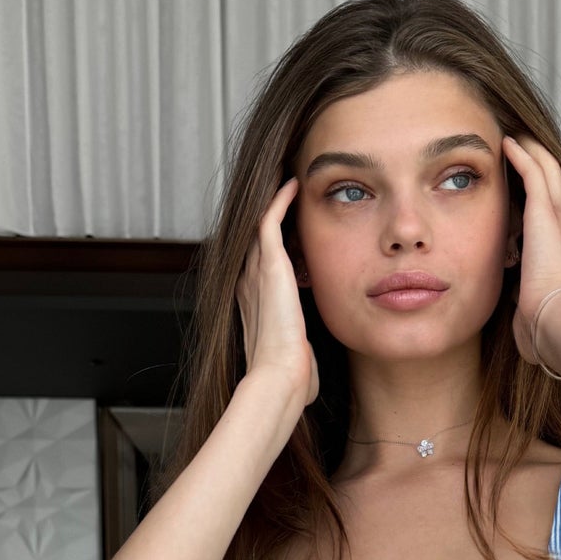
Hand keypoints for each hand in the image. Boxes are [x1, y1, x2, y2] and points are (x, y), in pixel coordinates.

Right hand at [236, 176, 318, 410]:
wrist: (280, 379)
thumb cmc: (291, 379)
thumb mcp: (298, 360)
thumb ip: (302, 355)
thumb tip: (312, 371)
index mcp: (254, 305)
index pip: (259, 265)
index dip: (271, 245)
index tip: (287, 231)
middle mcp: (249, 284)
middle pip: (255, 239)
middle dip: (269, 216)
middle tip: (285, 192)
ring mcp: (256, 273)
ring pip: (260, 223)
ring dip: (273, 202)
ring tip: (287, 180)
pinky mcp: (268, 265)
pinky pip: (269, 220)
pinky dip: (280, 200)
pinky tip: (292, 184)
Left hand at [502, 132, 560, 371]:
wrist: (556, 322)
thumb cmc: (545, 325)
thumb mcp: (531, 307)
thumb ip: (523, 300)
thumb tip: (515, 309)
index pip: (551, 212)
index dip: (538, 193)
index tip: (521, 183)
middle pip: (553, 183)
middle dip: (537, 162)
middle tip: (520, 144)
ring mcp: (557, 218)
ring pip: (547, 170)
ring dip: (530, 150)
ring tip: (514, 136)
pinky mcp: (545, 212)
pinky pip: (534, 171)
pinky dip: (522, 154)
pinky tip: (507, 143)